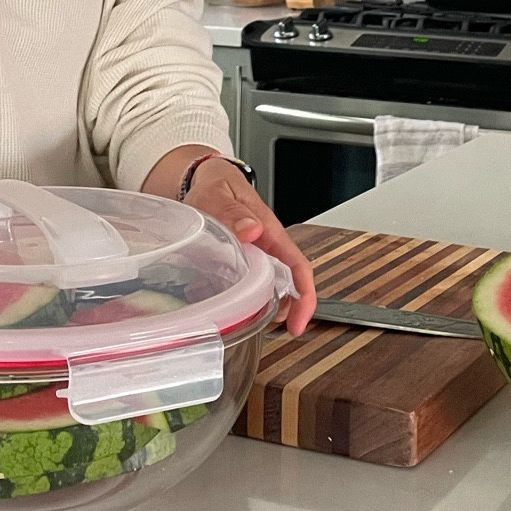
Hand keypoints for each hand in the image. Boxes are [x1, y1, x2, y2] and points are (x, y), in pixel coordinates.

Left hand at [184, 158, 316, 334]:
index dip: (304, 297)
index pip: (297, 266)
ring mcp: (253, 254)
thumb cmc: (216, 184)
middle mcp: (265, 246)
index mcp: (268, 231)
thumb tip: (251, 229)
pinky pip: (245, 284)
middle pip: (286, 283)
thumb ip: (230, 210)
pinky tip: (218, 305)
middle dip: (283, 310)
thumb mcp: (218, 192)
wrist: (207, 178)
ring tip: (242, 322)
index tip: (297, 323)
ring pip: (266, 287)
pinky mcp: (239, 260)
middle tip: (265, 332)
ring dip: (261, 307)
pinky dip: (236, 299)